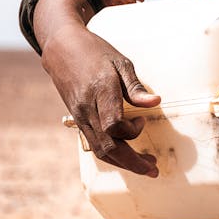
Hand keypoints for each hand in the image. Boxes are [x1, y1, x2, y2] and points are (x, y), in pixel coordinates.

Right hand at [42, 24, 161, 176]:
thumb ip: (136, 87)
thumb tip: (155, 102)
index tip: (143, 121)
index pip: (114, 124)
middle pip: (108, 146)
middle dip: (133, 163)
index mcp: (100, 91)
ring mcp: (80, 116)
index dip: (132, 131)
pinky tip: (127, 154)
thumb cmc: (95, 53)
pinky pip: (95, 144)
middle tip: (154, 169)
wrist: (62, 49)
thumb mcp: (120, 63)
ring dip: (124, 163)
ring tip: (145, 165)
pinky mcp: (79, 120)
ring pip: (100, 150)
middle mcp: (87, 108)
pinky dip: (112, 154)